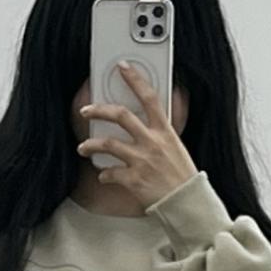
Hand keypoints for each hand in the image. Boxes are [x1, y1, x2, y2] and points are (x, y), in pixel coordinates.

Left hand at [77, 60, 199, 207]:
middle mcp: (152, 142)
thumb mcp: (176, 147)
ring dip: (90, 145)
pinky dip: (104, 174)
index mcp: (165, 131)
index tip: (123, 67)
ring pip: (107, 144)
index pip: (150, 97)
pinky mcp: (133, 180)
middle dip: (98, 110)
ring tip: (83, 148)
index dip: (135, 79)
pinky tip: (104, 175)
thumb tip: (151, 120)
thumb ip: (161, 133)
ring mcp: (141, 160)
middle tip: (86, 110)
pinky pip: (109, 173)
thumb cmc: (182, 176)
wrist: (187, 202)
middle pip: (120, 115)